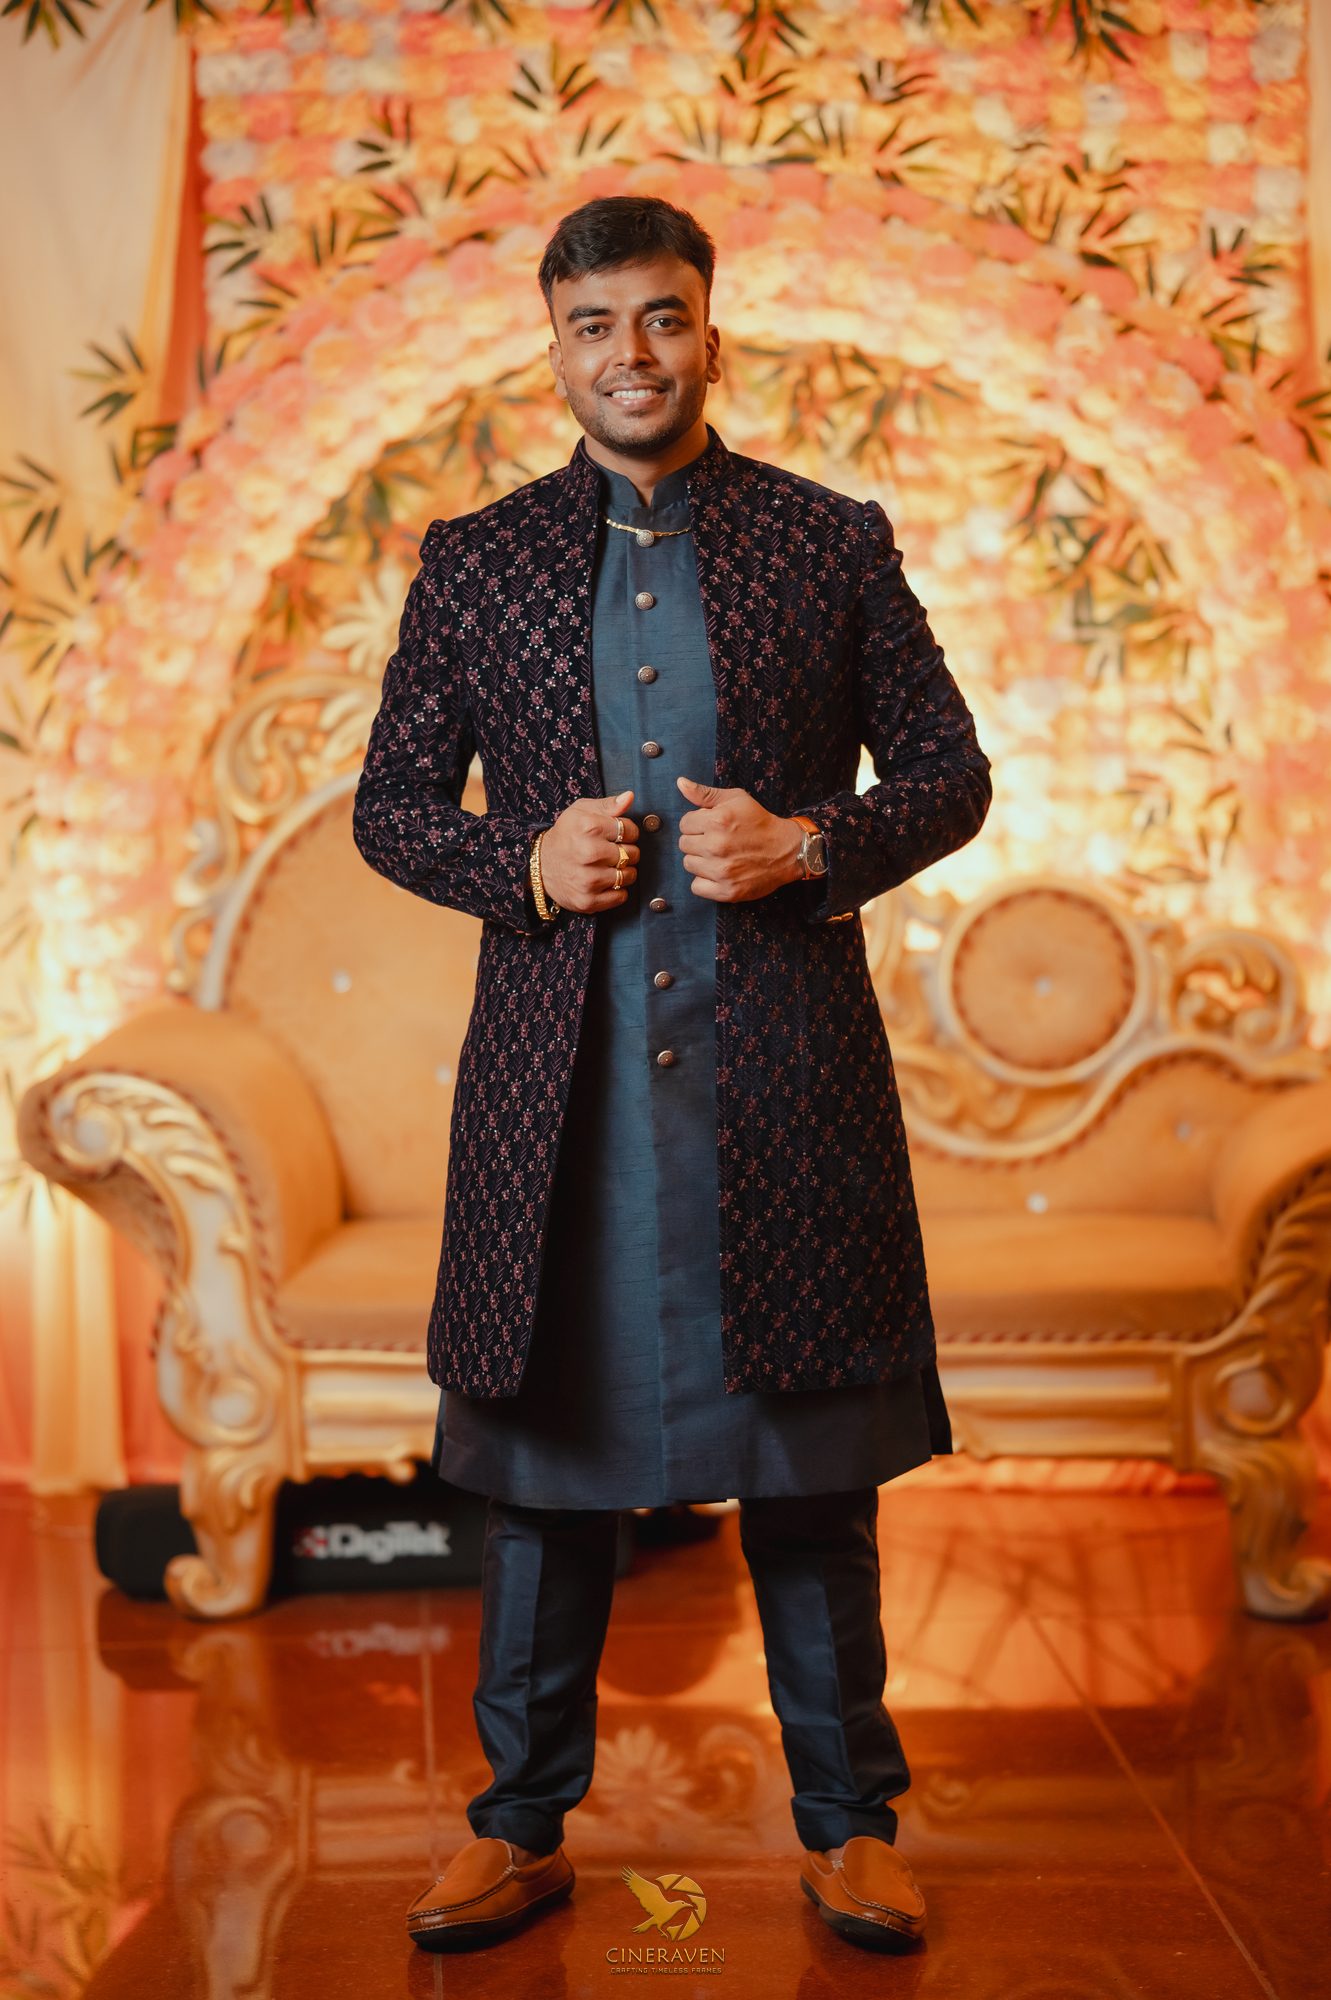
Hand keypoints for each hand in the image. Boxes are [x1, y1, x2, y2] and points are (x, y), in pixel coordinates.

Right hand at [539, 788, 638, 912]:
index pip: (630, 830)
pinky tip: (605, 881)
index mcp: (588, 827)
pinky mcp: (588, 900)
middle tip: (611, 852)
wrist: (540, 866)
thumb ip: (608, 805)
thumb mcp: (581, 812)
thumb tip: (630, 797)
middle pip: (632, 854)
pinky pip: (621, 896)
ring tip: (609, 866)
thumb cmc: (565, 836)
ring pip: (629, 876)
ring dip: (624, 871)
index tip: (617, 835)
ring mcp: (588, 879)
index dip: (628, 832)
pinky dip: (617, 890)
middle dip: (627, 852)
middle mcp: (588, 853)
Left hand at [675, 776, 804, 901]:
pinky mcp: (727, 891)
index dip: (697, 823)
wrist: (787, 850)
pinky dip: (705, 882)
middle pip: (684, 844)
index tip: (711, 827)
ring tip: (719, 856)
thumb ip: (705, 793)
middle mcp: (716, 846)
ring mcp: (721, 871)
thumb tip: (680, 782)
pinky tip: (718, 873)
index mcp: (717, 821)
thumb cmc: (760, 822)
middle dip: (697, 841)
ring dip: (700, 861)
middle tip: (716, 841)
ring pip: (689, 865)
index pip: (684, 824)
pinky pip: (696, 887)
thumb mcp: (736, 799)